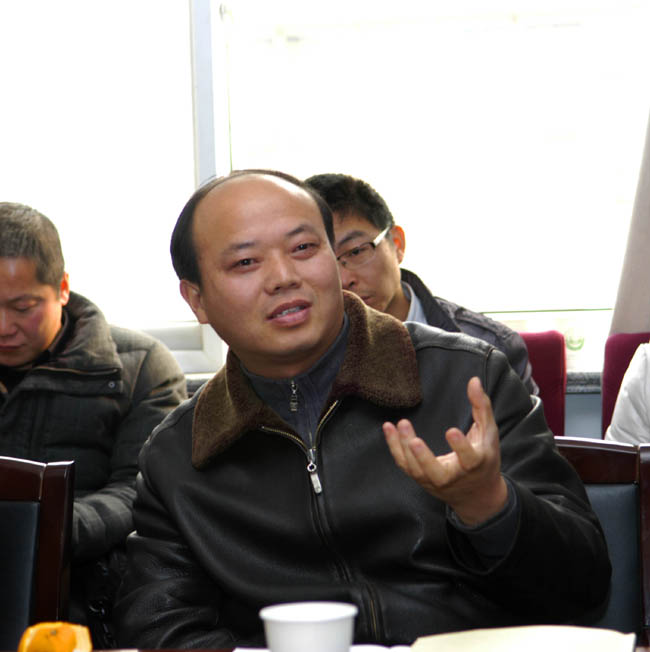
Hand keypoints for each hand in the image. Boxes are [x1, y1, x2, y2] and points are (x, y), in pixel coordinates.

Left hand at [382, 376, 507, 525]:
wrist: (477, 494)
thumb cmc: (484, 458)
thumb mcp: (488, 434)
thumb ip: (482, 407)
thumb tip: (473, 380)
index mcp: (474, 465)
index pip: (468, 458)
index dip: (460, 447)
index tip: (451, 431)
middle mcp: (453, 477)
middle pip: (435, 471)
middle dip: (423, 457)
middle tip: (414, 440)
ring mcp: (434, 480)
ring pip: (416, 469)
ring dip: (404, 448)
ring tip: (399, 424)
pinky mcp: (420, 479)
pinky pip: (404, 465)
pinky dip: (394, 447)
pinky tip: (388, 427)